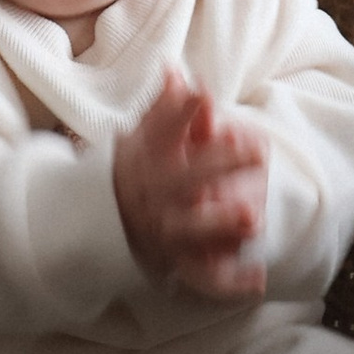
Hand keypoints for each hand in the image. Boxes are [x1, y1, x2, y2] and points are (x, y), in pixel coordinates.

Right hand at [113, 65, 267, 299]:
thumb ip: (162, 110)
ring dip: (221, 225)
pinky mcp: (176, 264)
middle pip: (185, 179)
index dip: (183, 115)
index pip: (163, 134)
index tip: (205, 96)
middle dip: (218, 164)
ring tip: (253, 216)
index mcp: (146, 163)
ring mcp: (164, 233)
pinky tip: (258, 279)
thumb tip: (175, 70)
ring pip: (192, 232)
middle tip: (256, 149)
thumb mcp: (140, 141)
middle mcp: (154, 198)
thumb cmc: (131, 176)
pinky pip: (203, 277)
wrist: (95, 230)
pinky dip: (229, 283)